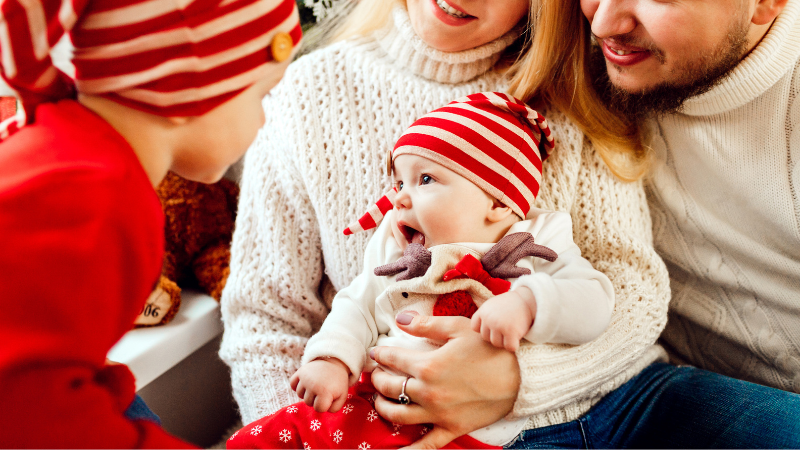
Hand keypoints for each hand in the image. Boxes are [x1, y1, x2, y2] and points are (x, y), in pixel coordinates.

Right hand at [289, 358, 349, 412]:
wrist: (334, 363)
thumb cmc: (337, 383)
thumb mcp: (342, 396)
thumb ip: (334, 408)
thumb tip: (321, 410)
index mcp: (325, 392)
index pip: (318, 409)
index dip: (324, 406)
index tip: (329, 398)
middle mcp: (313, 385)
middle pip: (308, 403)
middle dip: (315, 399)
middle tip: (323, 389)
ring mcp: (305, 378)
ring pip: (299, 395)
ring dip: (306, 393)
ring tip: (315, 385)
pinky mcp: (300, 371)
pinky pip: (292, 384)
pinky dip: (296, 385)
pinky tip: (306, 383)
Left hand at [370, 312, 519, 448]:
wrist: (520, 376)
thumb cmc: (490, 349)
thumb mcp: (458, 328)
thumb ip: (426, 324)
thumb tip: (400, 319)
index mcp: (428, 366)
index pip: (392, 359)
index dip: (380, 355)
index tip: (375, 353)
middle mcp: (428, 392)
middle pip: (390, 387)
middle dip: (378, 380)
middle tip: (375, 375)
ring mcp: (438, 413)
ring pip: (398, 415)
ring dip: (382, 407)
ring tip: (379, 400)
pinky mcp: (451, 428)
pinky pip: (425, 445)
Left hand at [471, 288, 534, 351]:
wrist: (527, 299)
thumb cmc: (510, 304)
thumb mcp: (492, 305)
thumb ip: (484, 316)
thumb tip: (474, 332)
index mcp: (483, 311)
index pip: (475, 328)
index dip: (484, 329)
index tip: (493, 326)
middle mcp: (489, 319)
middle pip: (485, 338)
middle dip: (495, 336)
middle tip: (505, 329)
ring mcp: (499, 326)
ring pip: (496, 344)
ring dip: (504, 341)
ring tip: (511, 332)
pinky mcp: (511, 332)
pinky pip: (509, 347)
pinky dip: (513, 345)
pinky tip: (517, 338)